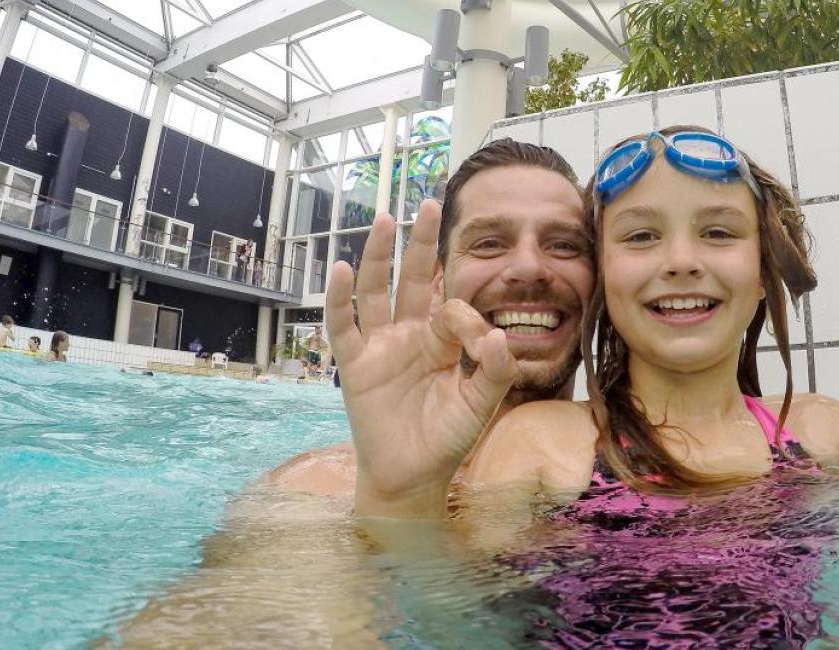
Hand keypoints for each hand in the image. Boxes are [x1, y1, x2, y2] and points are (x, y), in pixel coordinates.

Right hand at [326, 202, 516, 517]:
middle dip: (421, 243)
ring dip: (379, 256)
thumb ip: (497, 371)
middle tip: (429, 203)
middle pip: (413, 278)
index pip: (451, 305)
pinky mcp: (355, 366)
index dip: (465, 315)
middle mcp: (410, 334)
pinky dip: (340, 299)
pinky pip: (343, 326)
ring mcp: (380, 346)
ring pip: (376, 291)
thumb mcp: (482, 405)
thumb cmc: (448, 438)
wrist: (412, 477)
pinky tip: (342, 269)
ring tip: (384, 220)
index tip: (480, 344)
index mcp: (443, 340)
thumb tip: (498, 336)